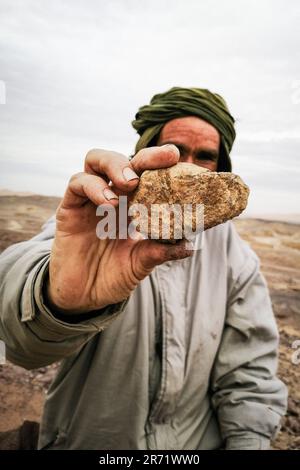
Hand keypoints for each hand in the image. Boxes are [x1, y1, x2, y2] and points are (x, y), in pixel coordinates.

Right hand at [47, 145, 192, 313]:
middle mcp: (112, 197)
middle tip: (165, 159)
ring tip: (131, 183)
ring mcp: (89, 201)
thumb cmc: (113, 276)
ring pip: (96, 161)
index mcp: (132, 206)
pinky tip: (108, 202)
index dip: (160, 164)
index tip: (177, 157)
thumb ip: (160, 252)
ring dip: (115, 164)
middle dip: (146, 157)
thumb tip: (190, 245)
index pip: (146, 176)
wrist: (83, 298)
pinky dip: (93, 186)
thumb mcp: (141, 264)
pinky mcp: (69, 209)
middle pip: (124, 161)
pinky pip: (77, 184)